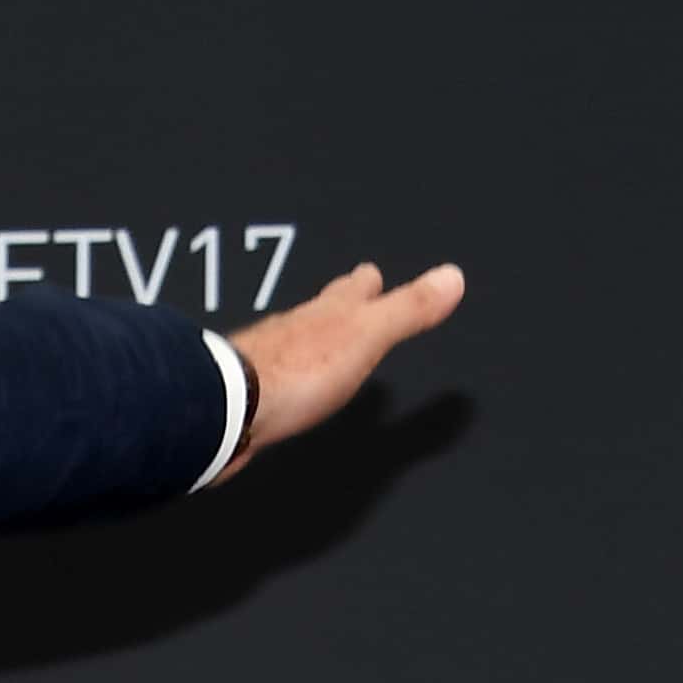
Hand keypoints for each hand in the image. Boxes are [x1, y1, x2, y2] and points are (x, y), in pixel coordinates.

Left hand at [226, 254, 464, 462]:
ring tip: (318, 342)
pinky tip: (281, 387)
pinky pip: (271, 377)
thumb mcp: (367, 336)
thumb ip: (408, 310)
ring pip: (293, 339)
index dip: (365, 282)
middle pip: (320, 308)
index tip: (371, 274)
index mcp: (328, 313)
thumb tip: (453, 276)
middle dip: (336, 302)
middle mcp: (294, 327)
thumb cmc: (300, 370)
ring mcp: (266, 358)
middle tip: (346, 296)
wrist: (229, 408)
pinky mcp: (247, 393)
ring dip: (308, 337)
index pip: (354, 288)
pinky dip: (283, 375)